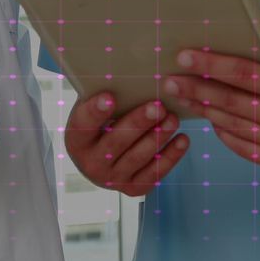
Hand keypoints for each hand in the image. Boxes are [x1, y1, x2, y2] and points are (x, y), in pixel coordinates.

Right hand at [65, 93, 189, 196]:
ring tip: (173, 119)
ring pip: (137, 158)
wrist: (103, 158)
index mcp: (77, 139)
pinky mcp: (132, 188)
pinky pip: (153, 174)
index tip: (110, 97)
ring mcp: (112, 179)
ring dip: (158, 137)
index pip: (84, 124)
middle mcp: (90, 163)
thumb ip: (105, 96)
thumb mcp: (96, 108)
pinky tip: (182, 140)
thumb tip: (131, 72)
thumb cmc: (104, 124)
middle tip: (157, 106)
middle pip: (115, 142)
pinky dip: (170, 157)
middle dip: (138, 123)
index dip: (96, 111)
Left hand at [164, 17, 259, 172]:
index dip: (213, 65)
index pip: (245, 75)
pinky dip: (225, 134)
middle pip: (232, 103)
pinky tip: (211, 118)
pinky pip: (245, 147)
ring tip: (182, 98)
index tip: (185, 57)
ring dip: (206, 111)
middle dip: (196, 90)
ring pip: (235, 126)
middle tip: (169, 81)